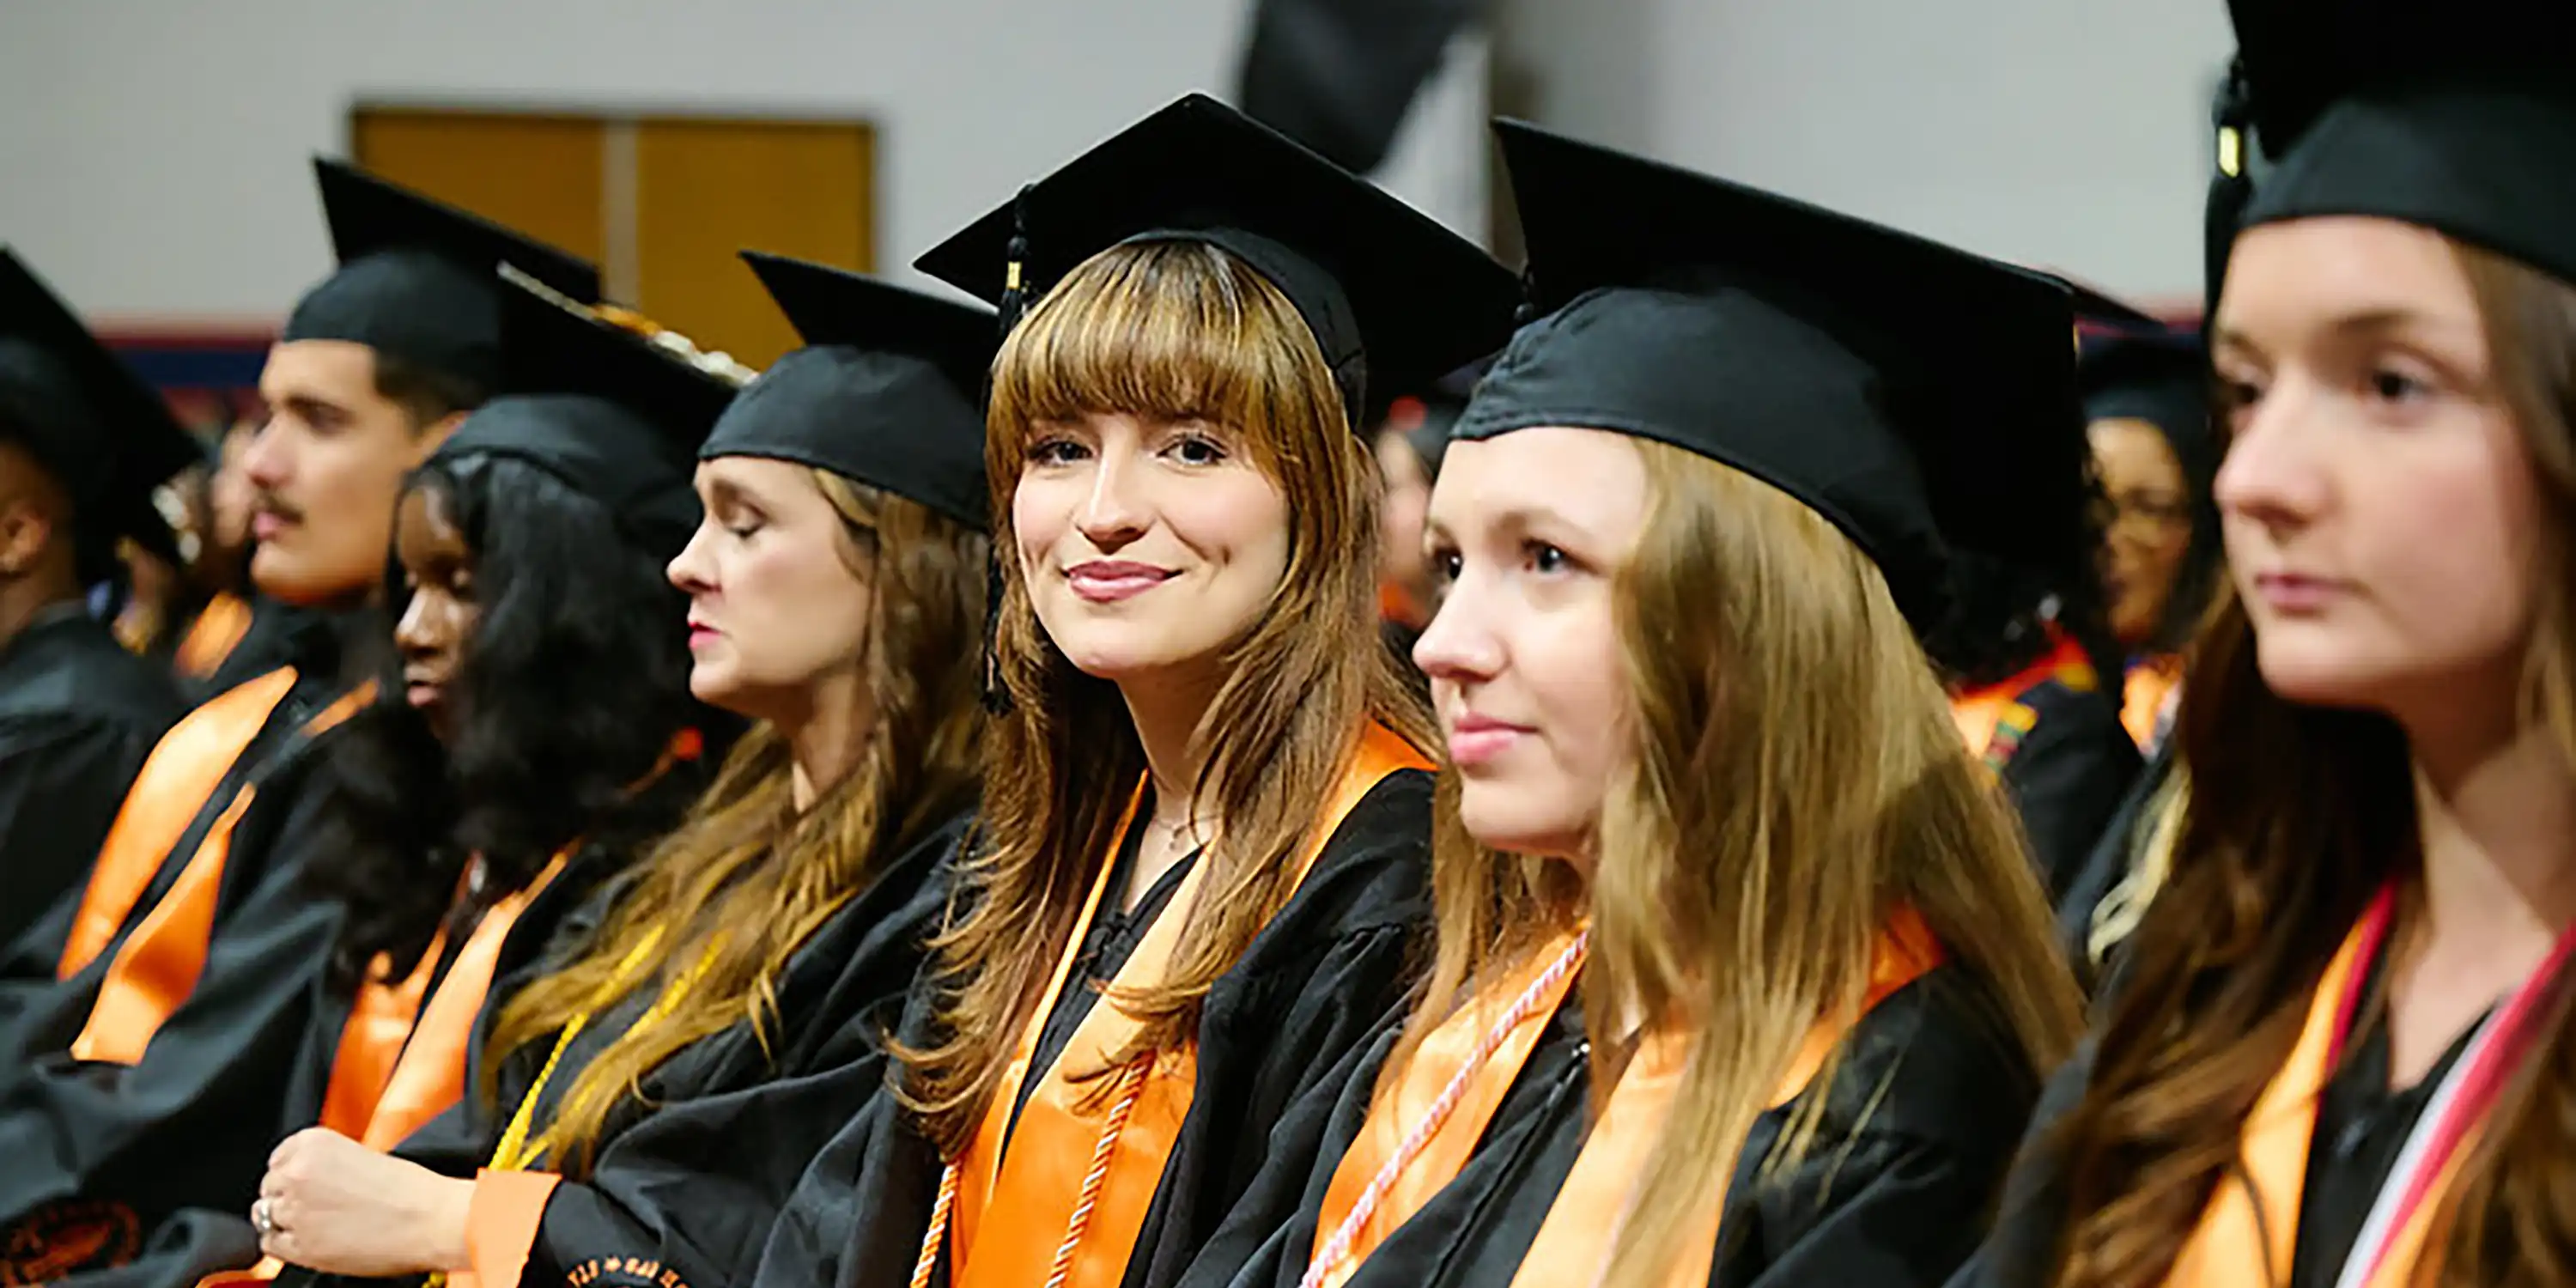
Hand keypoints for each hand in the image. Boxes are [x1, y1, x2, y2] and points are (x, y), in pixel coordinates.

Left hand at [255, 1128, 475, 1275]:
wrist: (431, 1219)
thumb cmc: (412, 1190)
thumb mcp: (365, 1155)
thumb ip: (327, 1163)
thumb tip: (311, 1179)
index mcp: (313, 1142)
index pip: (278, 1156)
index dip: (293, 1171)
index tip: (304, 1181)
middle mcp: (297, 1173)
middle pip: (269, 1186)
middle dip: (288, 1195)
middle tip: (315, 1205)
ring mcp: (295, 1211)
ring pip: (265, 1215)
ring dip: (285, 1219)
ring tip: (314, 1224)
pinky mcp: (300, 1246)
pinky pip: (270, 1244)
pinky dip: (284, 1244)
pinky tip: (308, 1240)